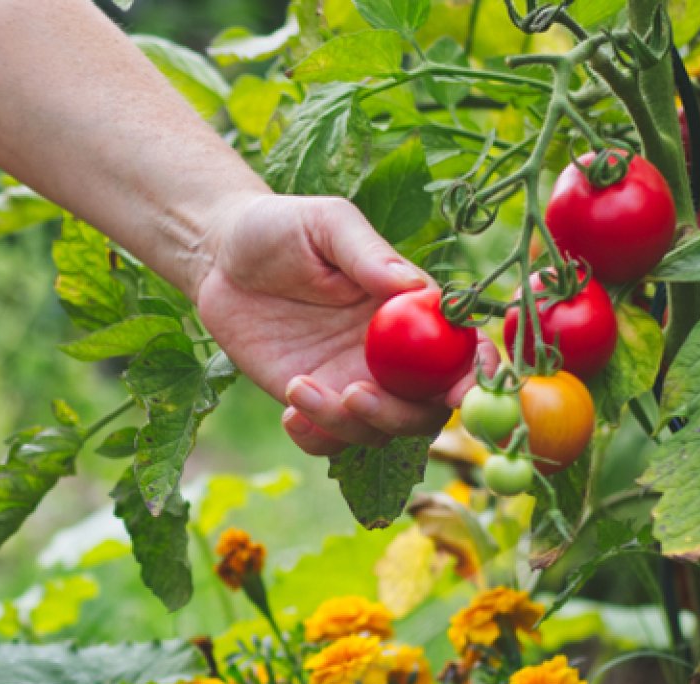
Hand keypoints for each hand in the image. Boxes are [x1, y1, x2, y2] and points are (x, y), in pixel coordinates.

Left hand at [193, 195, 495, 455]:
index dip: (478, 376)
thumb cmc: (282, 227)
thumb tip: (414, 286)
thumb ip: (368, 255)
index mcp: (412, 311)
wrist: (220, 257)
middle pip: (426, 408)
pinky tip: (288, 411)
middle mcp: (392, 354)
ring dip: (347, 425)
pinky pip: (330, 442)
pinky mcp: (312, 399)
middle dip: (401, 415)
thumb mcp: (326, 225)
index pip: (463, 352)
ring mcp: (352, 380)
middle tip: (354, 395)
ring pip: (378, 431)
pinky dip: (316, 440)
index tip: (464, 391)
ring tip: (297, 386)